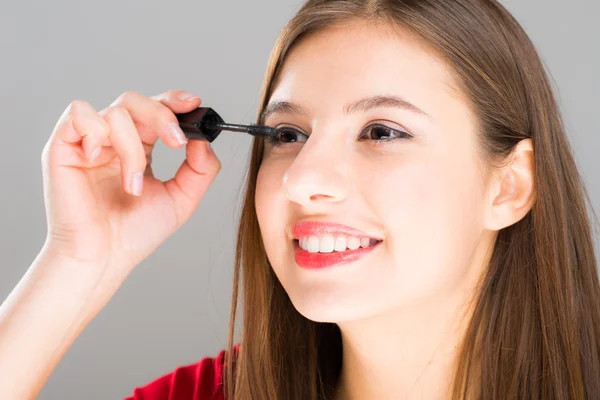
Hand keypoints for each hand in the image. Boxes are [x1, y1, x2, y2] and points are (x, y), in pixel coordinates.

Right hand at [40, 90, 220, 301]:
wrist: (104, 258)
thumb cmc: (135, 233)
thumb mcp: (182, 200)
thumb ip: (201, 170)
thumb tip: (204, 140)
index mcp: (139, 147)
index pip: (156, 109)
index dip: (174, 100)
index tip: (195, 104)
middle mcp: (113, 139)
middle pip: (136, 101)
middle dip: (161, 116)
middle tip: (177, 142)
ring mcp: (88, 142)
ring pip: (116, 112)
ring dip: (132, 149)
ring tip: (133, 185)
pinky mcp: (63, 147)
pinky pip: (78, 114)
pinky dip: (96, 131)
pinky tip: (99, 159)